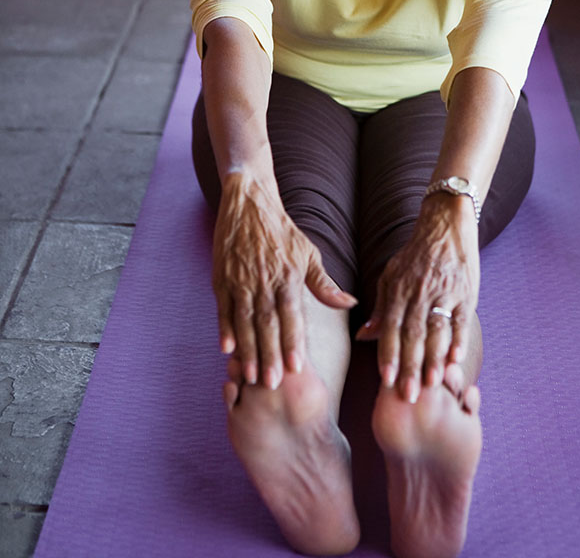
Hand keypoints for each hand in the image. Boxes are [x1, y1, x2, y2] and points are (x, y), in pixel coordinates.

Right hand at [212, 171, 355, 388]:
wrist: (249, 203)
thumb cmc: (283, 231)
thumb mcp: (308, 254)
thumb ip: (325, 284)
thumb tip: (350, 303)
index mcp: (288, 276)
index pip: (292, 315)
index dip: (293, 341)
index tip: (296, 367)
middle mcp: (264, 281)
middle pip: (267, 324)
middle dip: (269, 355)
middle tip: (272, 383)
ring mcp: (240, 280)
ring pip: (244, 320)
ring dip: (247, 349)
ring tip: (250, 375)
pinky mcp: (222, 278)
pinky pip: (223, 308)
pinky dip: (224, 327)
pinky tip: (226, 348)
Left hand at [357, 195, 479, 401]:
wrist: (446, 225)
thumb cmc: (415, 255)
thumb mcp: (392, 275)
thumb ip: (381, 307)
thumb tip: (363, 335)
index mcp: (399, 289)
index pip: (391, 327)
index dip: (388, 354)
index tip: (385, 380)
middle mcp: (420, 292)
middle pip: (413, 335)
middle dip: (410, 367)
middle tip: (409, 395)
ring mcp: (444, 292)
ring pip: (438, 331)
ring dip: (434, 359)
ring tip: (432, 384)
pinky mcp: (466, 292)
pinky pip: (462, 320)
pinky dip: (459, 340)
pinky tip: (456, 360)